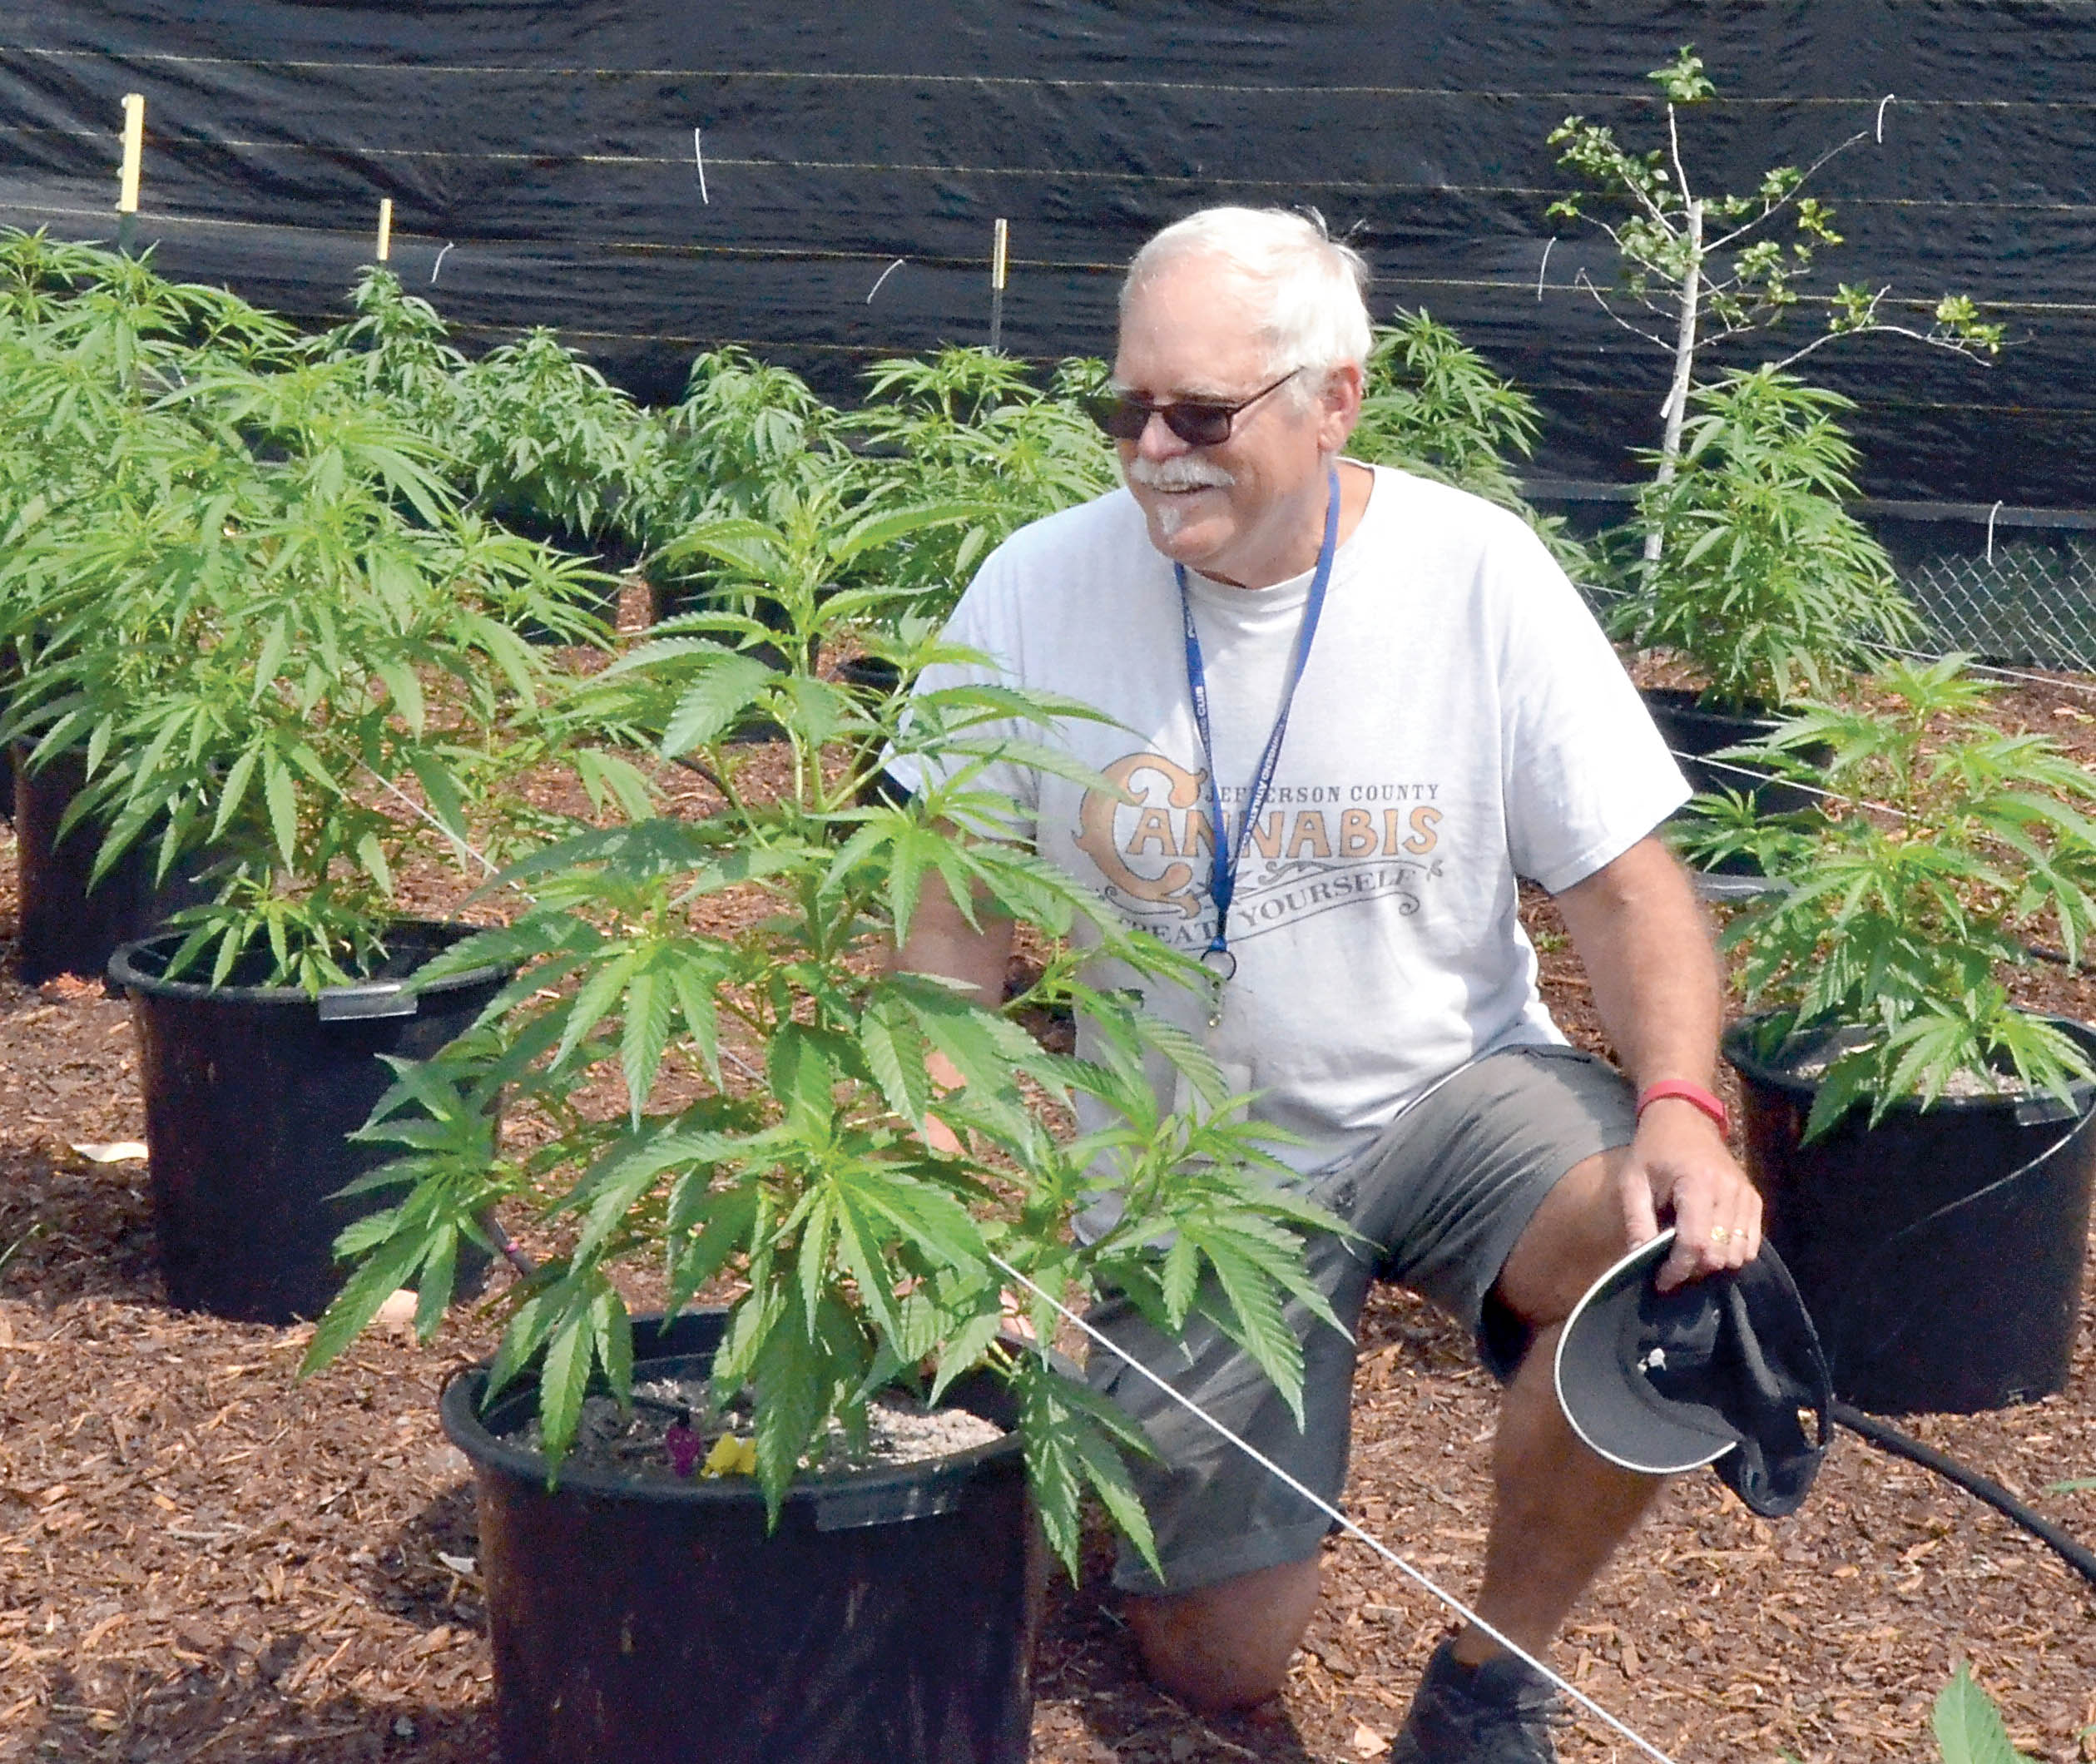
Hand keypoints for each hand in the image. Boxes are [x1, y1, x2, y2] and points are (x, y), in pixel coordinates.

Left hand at [1614, 1096, 1762, 1290]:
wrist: (1685, 1117)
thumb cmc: (1653, 1149)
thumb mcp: (1633, 1181)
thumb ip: (1637, 1221)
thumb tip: (1637, 1261)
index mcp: (1697, 1184)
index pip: (1696, 1243)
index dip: (1678, 1269)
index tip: (1661, 1281)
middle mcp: (1729, 1191)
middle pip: (1720, 1255)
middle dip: (1694, 1270)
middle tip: (1671, 1266)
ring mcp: (1747, 1196)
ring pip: (1739, 1254)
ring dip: (1713, 1264)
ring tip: (1689, 1255)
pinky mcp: (1754, 1200)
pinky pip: (1753, 1244)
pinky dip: (1732, 1253)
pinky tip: (1709, 1245)